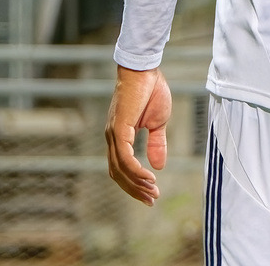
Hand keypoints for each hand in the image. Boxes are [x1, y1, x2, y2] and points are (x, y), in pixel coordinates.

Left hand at [105, 66, 172, 204]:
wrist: (145, 68)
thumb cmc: (150, 90)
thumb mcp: (158, 122)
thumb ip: (156, 143)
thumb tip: (158, 166)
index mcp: (119, 136)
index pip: (122, 168)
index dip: (134, 184)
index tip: (150, 194)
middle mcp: (112, 138)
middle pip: (118, 174)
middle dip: (135, 190)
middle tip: (152, 200)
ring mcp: (113, 134)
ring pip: (120, 169)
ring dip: (136, 184)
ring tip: (152, 192)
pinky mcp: (119, 128)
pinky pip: (125, 157)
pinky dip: (135, 170)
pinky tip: (148, 177)